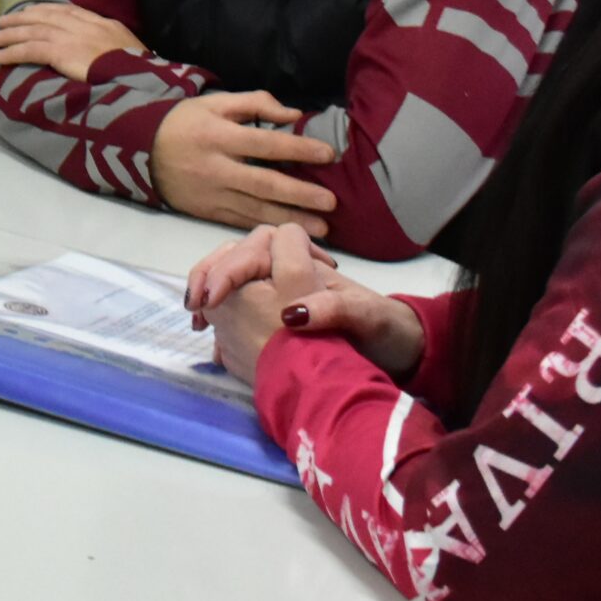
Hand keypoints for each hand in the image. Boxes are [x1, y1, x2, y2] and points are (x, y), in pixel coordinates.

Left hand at [0, 4, 148, 80]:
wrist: (141, 76)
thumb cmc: (142, 72)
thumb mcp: (133, 53)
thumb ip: (115, 49)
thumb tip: (106, 55)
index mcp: (103, 24)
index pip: (69, 11)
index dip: (46, 11)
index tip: (32, 12)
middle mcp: (85, 25)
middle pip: (45, 17)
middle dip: (22, 18)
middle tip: (3, 21)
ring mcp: (72, 36)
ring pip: (33, 31)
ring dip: (10, 35)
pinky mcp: (62, 51)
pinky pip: (30, 50)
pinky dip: (13, 52)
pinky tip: (0, 57)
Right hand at [147, 91, 338, 236]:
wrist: (141, 152)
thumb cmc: (185, 122)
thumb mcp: (215, 102)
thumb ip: (255, 103)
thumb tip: (293, 115)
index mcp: (219, 135)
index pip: (265, 144)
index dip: (298, 149)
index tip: (328, 154)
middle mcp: (217, 168)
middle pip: (264, 183)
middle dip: (299, 194)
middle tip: (331, 202)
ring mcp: (212, 193)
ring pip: (256, 209)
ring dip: (289, 219)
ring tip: (321, 230)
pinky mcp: (208, 211)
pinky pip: (241, 221)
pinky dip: (266, 228)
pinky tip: (287, 234)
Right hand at [189, 225, 422, 383]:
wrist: (403, 354)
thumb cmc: (388, 330)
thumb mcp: (367, 318)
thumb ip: (333, 308)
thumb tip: (289, 312)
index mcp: (307, 268)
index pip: (259, 246)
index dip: (232, 267)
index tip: (215, 297)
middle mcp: (289, 276)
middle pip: (238, 259)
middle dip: (211, 275)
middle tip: (197, 306)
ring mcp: (281, 297)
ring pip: (234, 282)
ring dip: (210, 293)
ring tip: (198, 321)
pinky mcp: (278, 321)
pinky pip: (240, 311)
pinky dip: (222, 321)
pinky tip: (214, 343)